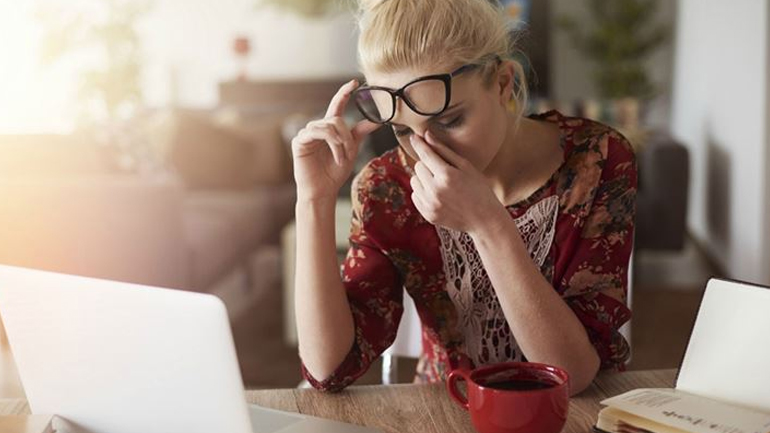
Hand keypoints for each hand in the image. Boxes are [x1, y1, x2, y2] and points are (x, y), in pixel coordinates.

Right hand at [291, 79, 380, 202]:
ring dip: (341, 142)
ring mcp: (307, 133)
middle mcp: (318, 128)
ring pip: (329, 125)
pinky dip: (332, 144)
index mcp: (330, 128)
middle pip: (337, 119)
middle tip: (350, 152)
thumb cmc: (334, 173)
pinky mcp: (300, 141)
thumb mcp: (351, 150)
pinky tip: (336, 157)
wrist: (323, 190)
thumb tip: (376, 121)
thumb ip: (359, 134)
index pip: (337, 105)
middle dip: (347, 136)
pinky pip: (318, 133)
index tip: (354, 82)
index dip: (344, 93)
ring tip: (342, 158)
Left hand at [409, 131, 508, 233]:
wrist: (484, 220)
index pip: (425, 154)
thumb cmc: (479, 189)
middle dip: (427, 164)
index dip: (419, 143)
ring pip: (414, 180)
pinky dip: (423, 192)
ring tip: (440, 183)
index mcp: (447, 175)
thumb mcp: (466, 166)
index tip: (414, 137)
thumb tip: (427, 135)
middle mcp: (435, 190)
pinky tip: (438, 195)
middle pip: (418, 166)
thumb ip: (444, 151)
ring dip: (423, 178)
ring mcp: (430, 204)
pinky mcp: (427, 214)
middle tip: (443, 170)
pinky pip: (415, 195)